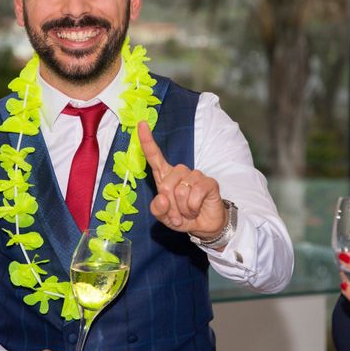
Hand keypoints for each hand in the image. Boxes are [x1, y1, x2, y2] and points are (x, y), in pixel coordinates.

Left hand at [137, 121, 226, 240]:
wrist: (205, 225)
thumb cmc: (182, 217)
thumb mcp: (164, 217)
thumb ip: (157, 209)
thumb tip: (161, 198)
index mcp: (165, 176)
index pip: (154, 156)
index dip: (147, 141)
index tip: (141, 124)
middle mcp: (179, 172)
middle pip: (165, 185)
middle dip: (169, 206)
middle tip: (177, 214)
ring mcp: (195, 175)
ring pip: (180, 191)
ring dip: (182, 209)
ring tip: (187, 212)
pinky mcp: (208, 182)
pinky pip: (195, 194)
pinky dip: (193, 207)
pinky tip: (196, 209)